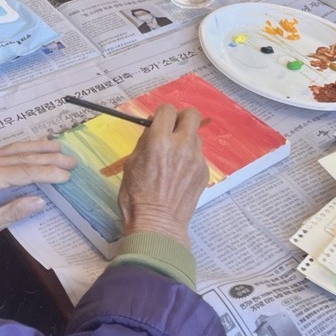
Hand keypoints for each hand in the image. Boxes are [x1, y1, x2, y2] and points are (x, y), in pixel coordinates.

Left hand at [0, 139, 75, 245]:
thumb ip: (16, 211)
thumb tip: (41, 201)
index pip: (26, 172)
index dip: (48, 173)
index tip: (67, 175)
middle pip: (24, 156)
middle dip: (50, 158)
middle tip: (71, 160)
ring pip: (15, 148)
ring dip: (38, 147)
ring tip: (58, 147)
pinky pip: (6, 150)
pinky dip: (23, 147)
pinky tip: (34, 147)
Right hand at [118, 105, 208, 247]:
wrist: (157, 225)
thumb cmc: (136, 197)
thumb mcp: (131, 164)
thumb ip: (145, 142)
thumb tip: (153, 129)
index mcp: (159, 141)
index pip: (167, 110)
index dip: (161, 114)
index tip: (157, 122)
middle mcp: (181, 145)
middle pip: (191, 114)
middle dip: (181, 117)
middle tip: (172, 129)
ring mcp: (196, 159)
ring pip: (195, 136)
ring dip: (185, 140)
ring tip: (173, 157)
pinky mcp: (204, 173)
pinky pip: (198, 156)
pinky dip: (189, 159)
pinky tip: (178, 174)